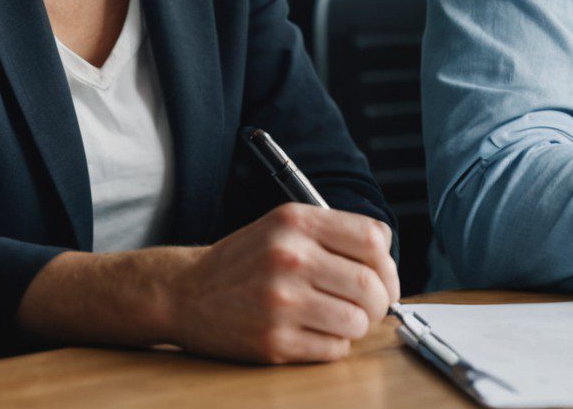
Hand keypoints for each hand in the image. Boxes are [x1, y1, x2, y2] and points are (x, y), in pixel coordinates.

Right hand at [18, 205, 398, 362]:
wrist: (185, 292)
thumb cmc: (244, 261)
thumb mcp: (284, 226)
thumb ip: (334, 236)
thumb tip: (387, 268)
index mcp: (297, 221)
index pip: (373, 239)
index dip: (387, 264)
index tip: (383, 278)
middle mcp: (289, 256)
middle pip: (371, 285)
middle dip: (378, 302)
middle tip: (367, 307)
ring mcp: (281, 301)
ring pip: (357, 321)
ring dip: (356, 326)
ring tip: (336, 320)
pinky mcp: (273, 340)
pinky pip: (333, 349)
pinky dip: (333, 345)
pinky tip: (313, 333)